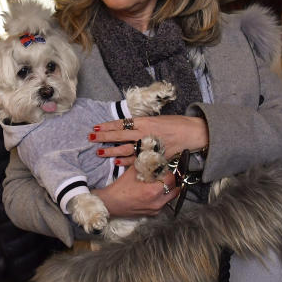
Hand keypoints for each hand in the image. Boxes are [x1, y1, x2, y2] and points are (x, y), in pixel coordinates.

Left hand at [89, 115, 208, 164]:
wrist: (191, 132)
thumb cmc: (174, 124)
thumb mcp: (155, 120)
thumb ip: (141, 124)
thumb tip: (126, 126)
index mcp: (144, 121)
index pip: (121, 123)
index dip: (107, 126)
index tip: (96, 127)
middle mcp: (144, 132)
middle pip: (119, 135)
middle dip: (104, 137)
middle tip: (90, 137)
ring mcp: (148, 144)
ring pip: (125, 148)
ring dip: (111, 150)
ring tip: (98, 151)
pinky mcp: (153, 155)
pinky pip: (137, 159)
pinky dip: (126, 160)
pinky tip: (116, 161)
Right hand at [93, 166, 179, 217]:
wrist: (110, 204)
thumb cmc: (119, 189)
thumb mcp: (133, 171)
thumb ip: (145, 163)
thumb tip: (154, 156)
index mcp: (154, 191)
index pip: (171, 179)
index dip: (169, 172)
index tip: (166, 168)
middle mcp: (157, 202)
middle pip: (175, 189)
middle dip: (171, 181)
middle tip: (166, 175)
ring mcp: (155, 209)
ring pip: (170, 197)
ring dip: (168, 189)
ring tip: (159, 183)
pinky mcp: (152, 214)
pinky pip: (162, 204)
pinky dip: (161, 197)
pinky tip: (153, 192)